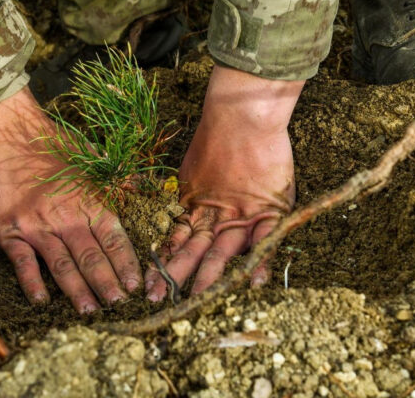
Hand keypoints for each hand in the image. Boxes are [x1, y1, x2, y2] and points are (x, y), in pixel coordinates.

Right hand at [0, 87, 140, 312]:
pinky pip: (23, 262)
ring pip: (62, 265)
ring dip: (77, 290)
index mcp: (89, 201)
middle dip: (108, 284)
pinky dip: (32, 283)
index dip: (126, 264)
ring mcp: (38, 225)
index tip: (136, 284)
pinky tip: (41, 300)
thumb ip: (117, 175)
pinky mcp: (10, 229)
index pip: (114, 240)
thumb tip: (144, 184)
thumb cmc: (52, 144)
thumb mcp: (91, 156)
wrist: (9, 134)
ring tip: (89, 310)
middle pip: (92, 258)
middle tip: (119, 305)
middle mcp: (67, 216)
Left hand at [145, 66, 302, 300]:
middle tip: (158, 299)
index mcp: (196, 205)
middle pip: (193, 249)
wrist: (244, 115)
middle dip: (176, 275)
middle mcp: (216, 215)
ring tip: (196, 298)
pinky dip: (262, 259)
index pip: (176, 240)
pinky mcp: (269, 209)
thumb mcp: (189, 168)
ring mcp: (242, 213)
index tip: (147, 283)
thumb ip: (180, 191)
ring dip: (209, 274)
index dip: (162, 261)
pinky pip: (267, 239)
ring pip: (223, 249)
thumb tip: (145, 199)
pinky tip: (254, 281)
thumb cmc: (216, 137)